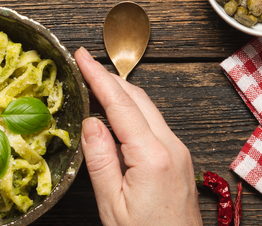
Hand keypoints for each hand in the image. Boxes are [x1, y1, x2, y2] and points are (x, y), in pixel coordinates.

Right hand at [75, 47, 202, 225]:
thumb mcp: (112, 205)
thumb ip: (100, 160)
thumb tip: (90, 122)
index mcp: (152, 156)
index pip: (120, 104)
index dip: (98, 77)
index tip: (81, 57)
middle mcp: (171, 147)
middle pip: (138, 99)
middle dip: (110, 77)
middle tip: (84, 65)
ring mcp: (179, 152)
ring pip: (148, 109)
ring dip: (122, 93)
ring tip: (96, 84)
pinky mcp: (180, 161)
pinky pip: (154, 124)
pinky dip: (133, 110)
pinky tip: (117, 114)